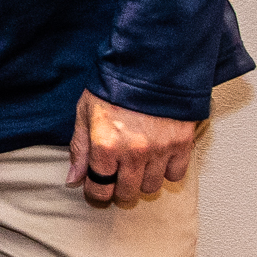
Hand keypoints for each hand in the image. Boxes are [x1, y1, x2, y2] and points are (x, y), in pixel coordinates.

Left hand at [69, 91, 199, 205]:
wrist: (150, 63)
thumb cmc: (114, 86)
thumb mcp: (85, 112)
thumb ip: (79, 148)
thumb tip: (74, 179)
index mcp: (105, 145)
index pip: (99, 189)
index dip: (96, 192)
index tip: (97, 186)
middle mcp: (133, 152)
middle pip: (127, 193)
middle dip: (119, 187)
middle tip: (118, 174)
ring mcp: (160, 150)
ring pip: (151, 186)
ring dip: (143, 179)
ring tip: (138, 162)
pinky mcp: (182, 143)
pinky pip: (175, 175)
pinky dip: (167, 170)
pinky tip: (158, 157)